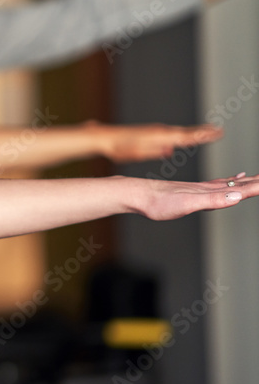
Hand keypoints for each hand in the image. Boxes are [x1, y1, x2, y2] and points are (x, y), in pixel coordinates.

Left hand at [94, 122, 221, 162]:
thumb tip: (169, 150)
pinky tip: (183, 139)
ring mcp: (155, 131)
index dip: (201, 136)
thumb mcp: (137, 153)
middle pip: (186, 132)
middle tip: (219, 130)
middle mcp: (159, 131)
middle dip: (203, 132)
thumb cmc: (119, 148)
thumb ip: (154, 151)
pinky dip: (181, 135)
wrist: (105, 138)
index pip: (185, 137)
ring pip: (179, 132)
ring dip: (194, 132)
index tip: (216, 133)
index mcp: (158, 137)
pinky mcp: (150, 133)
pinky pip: (171, 134)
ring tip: (208, 132)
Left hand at [138, 172, 256, 220]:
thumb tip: (237, 196)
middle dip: (256, 183)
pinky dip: (230, 182)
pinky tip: (232, 180)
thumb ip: (212, 199)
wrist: (138, 195)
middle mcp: (206, 188)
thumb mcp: (188, 204)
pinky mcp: (191, 191)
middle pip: (238, 185)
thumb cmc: (159, 202)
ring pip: (230, 184)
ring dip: (246, 182)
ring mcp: (200, 189)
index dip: (257, 187)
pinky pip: (217, 185)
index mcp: (208, 191)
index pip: (240, 189)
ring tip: (258, 179)